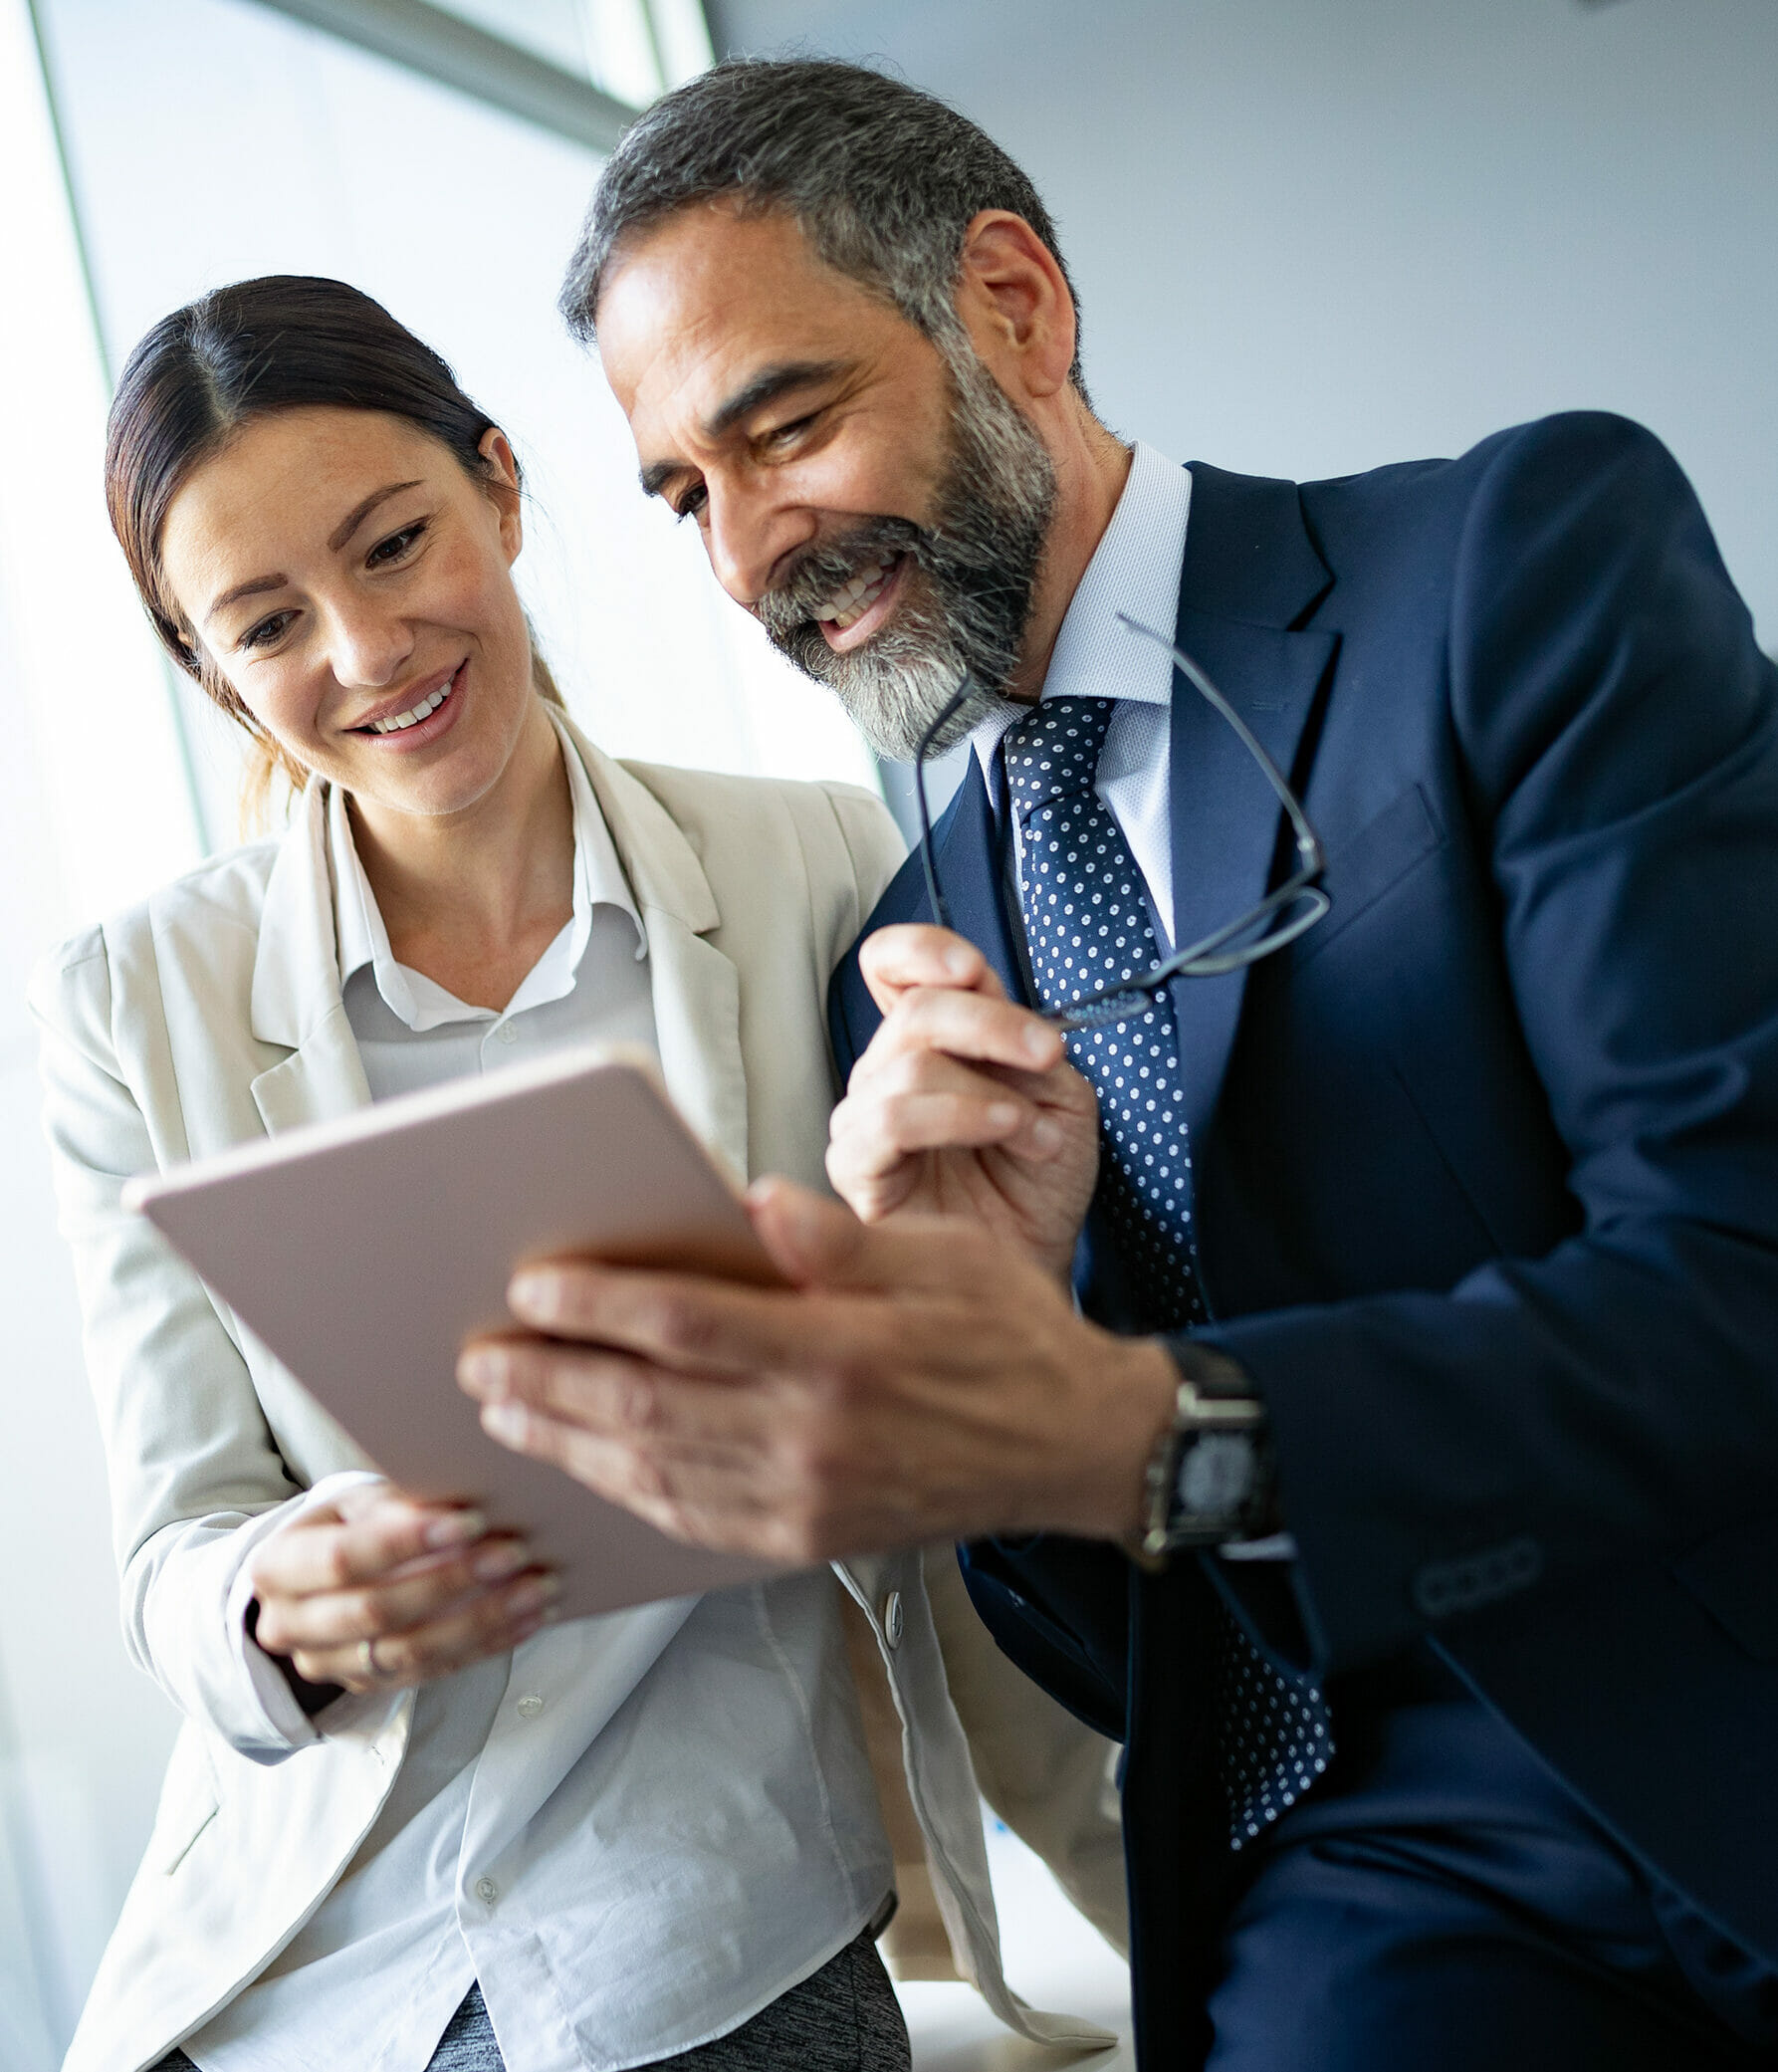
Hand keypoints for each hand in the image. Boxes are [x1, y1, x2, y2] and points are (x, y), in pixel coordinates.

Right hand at [249, 1482, 559, 1695]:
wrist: (315, 1580)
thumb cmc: (347, 1525)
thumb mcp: (356, 1502)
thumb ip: (395, 1504)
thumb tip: (461, 1504)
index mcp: (278, 1567)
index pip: (342, 1559)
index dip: (406, 1542)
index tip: (471, 1521)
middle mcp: (290, 1626)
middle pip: (377, 1612)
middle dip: (452, 1582)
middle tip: (514, 1554)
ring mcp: (329, 1666)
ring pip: (409, 1653)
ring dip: (481, 1620)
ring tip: (536, 1589)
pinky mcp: (369, 1687)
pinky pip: (433, 1673)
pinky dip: (487, 1645)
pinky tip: (528, 1618)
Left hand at [457, 1178, 1178, 1565]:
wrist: (1072, 1447)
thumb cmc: (1006, 1335)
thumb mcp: (938, 1257)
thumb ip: (834, 1240)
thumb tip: (747, 1207)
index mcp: (840, 1352)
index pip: (686, 1325)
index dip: (597, 1304)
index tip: (530, 1283)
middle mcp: (812, 1437)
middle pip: (645, 1408)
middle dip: (546, 1381)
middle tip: (477, 1357)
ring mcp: (805, 1499)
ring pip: (652, 1473)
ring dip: (565, 1443)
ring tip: (501, 1413)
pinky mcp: (805, 1537)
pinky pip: (691, 1519)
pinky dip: (624, 1495)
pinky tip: (584, 1468)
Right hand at [827, 925, 1099, 1280]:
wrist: (1039, 1261)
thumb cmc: (1040, 1181)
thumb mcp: (1055, 1091)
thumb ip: (1021, 1037)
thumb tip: (989, 993)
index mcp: (931, 1040)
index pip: (891, 965)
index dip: (921, 950)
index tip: (971, 968)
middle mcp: (888, 1071)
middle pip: (914, 1009)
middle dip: (991, 1023)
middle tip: (1046, 1053)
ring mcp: (866, 1119)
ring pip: (907, 1063)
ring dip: (989, 1090)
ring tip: (1036, 1130)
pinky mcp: (857, 1170)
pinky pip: (889, 1122)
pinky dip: (958, 1116)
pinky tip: (1006, 1132)